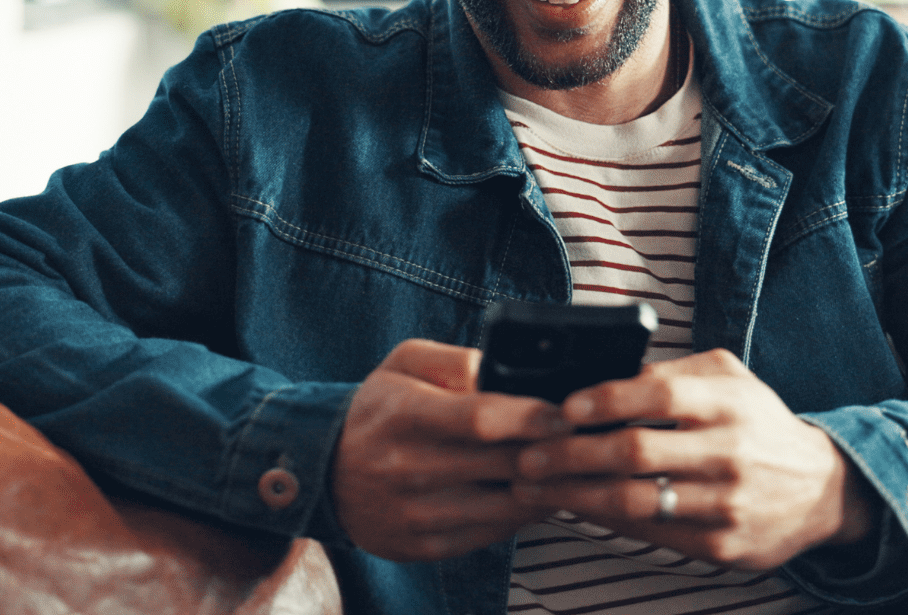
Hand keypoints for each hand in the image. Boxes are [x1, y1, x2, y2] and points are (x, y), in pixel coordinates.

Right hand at [331, 339, 568, 560]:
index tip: (566, 412)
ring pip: (504, 506)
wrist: (323, 474)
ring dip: (546, 488)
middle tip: (583, 440)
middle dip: (552, 452)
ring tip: (569, 468)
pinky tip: (537, 494)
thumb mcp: (403, 364)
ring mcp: (416, 514)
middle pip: (501, 464)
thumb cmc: (379, 410)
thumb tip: (502, 368)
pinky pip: (490, 534)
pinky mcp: (423, 547)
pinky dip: (521, 515)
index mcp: (405, 417)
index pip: (480, 418)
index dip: (531, 416)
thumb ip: (453, 359)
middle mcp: (408, 469)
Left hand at [509, 349, 878, 570]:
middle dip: (570, 454)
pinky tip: (576, 507)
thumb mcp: (729, 379)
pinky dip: (606, 520)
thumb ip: (673, 371)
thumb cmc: (757, 423)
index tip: (564, 407)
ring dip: (574, 494)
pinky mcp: (722, 546)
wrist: (820, 489)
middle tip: (528, 454)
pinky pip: (651, 534)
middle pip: (635, 452)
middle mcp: (731, 452)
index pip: (659, 394)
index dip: (606, 398)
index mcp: (730, 402)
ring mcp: (727, 504)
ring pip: (635, 501)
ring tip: (534, 485)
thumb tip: (605, 371)